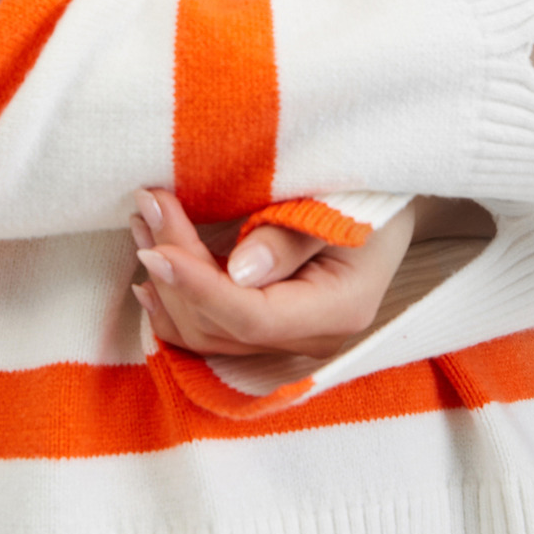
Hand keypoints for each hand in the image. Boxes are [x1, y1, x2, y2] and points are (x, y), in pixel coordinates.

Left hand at [130, 189, 418, 360]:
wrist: (391, 203)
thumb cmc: (374, 194)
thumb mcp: (344, 204)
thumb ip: (291, 238)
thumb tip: (238, 272)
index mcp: (339, 310)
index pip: (252, 316)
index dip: (198, 286)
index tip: (155, 247)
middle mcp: (310, 339)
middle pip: (221, 326)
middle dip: (174, 270)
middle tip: (146, 204)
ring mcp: (289, 340)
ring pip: (208, 334)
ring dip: (167, 283)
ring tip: (142, 225)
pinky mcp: (269, 330)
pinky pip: (212, 332)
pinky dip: (177, 303)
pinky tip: (153, 275)